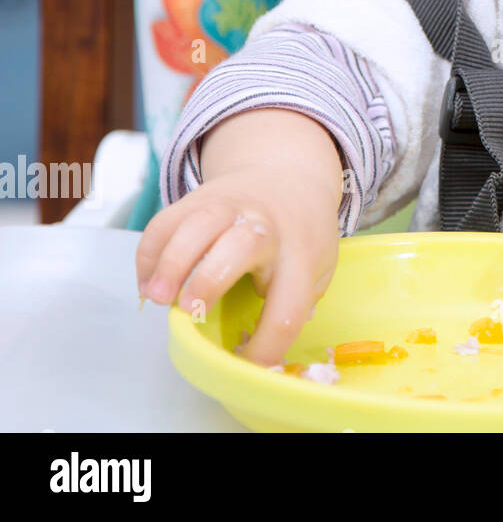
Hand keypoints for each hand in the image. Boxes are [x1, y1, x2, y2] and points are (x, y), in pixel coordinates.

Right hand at [134, 109, 344, 366]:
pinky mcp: (198, 199)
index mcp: (302, 255)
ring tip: (156, 298)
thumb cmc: (301, 234)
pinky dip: (149, 253)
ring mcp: (230, 207)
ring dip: (171, 263)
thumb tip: (260, 349)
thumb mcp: (319, 265)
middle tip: (189, 310)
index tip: (247, 364)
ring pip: (197, 225)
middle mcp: (267, 226)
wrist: (286, 175)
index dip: (267, 344)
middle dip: (209, 281)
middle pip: (241, 246)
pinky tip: (148, 282)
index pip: (289, 306)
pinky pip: (166, 221)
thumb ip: (299, 301)